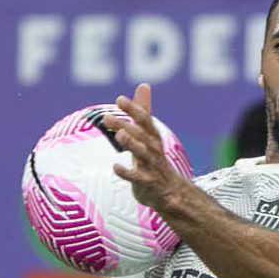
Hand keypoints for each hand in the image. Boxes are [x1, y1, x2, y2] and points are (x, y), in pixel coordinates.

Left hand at [105, 83, 186, 212]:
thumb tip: (143, 85)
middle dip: (125, 125)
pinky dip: (126, 172)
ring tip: (119, 135)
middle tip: (107, 117)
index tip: (119, 100)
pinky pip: (136, 177)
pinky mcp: (146, 182)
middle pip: (140, 134)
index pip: (145, 119)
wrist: (171, 192)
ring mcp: (151, 166)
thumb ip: (144, 110)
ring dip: (131, 143)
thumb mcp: (150, 133)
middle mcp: (153, 149)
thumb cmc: (155, 159)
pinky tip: (115, 167)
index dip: (133, 109)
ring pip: (141, 153)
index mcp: (153, 136)